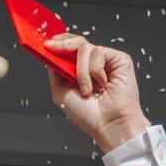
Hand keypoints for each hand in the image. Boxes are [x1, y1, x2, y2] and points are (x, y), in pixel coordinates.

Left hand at [43, 34, 150, 151]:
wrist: (108, 124)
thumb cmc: (87, 114)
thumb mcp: (61, 92)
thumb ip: (55, 71)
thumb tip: (49, 53)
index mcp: (79, 72)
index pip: (69, 49)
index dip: (59, 42)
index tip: (46, 42)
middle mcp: (92, 64)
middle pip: (77, 42)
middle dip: (63, 44)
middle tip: (52, 46)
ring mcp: (106, 61)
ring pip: (84, 48)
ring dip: (81, 72)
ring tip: (87, 90)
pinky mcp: (119, 59)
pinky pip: (98, 52)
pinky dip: (95, 71)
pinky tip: (102, 85)